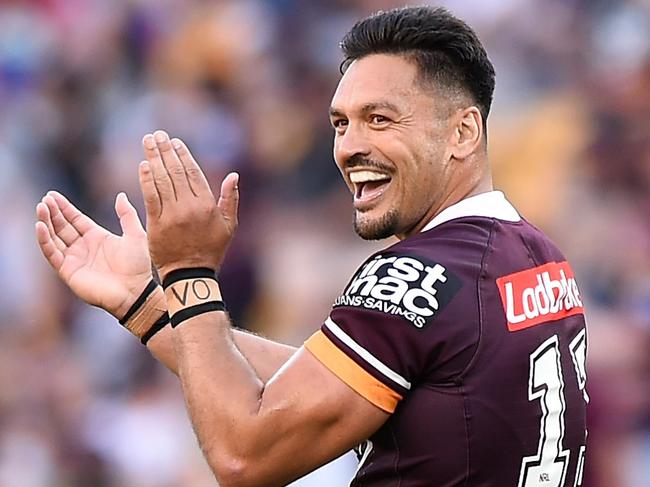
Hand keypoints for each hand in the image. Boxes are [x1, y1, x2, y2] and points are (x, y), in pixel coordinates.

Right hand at [35, 191, 152, 318]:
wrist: (134, 291)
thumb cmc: (138, 266)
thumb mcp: (135, 235)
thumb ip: (127, 215)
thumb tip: (120, 195)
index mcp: (97, 237)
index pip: (76, 219)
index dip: (64, 207)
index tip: (52, 195)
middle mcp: (84, 247)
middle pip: (62, 226)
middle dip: (52, 213)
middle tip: (45, 199)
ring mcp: (75, 259)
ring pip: (54, 238)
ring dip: (46, 223)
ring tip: (41, 208)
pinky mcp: (68, 271)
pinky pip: (52, 253)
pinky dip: (44, 240)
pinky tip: (40, 226)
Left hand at [138, 130, 238, 278]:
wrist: (190, 275)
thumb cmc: (212, 250)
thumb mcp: (229, 226)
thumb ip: (230, 199)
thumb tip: (233, 175)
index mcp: (207, 205)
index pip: (193, 173)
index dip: (183, 155)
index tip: (175, 142)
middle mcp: (189, 207)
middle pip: (175, 172)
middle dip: (165, 151)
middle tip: (157, 135)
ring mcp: (172, 215)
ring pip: (161, 180)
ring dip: (153, 159)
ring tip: (148, 142)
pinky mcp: (156, 224)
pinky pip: (150, 197)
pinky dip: (145, 180)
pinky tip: (143, 165)